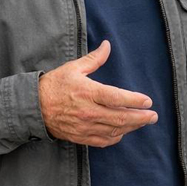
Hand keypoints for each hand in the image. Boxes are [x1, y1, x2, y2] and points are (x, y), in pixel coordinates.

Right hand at [39, 40, 156, 146]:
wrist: (33, 107)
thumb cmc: (54, 85)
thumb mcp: (73, 68)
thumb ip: (94, 58)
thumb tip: (107, 45)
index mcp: (88, 92)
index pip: (117, 98)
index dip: (134, 101)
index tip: (147, 101)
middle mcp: (88, 112)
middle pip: (120, 118)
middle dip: (140, 118)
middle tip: (153, 116)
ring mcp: (85, 126)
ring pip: (115, 131)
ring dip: (132, 127)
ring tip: (143, 122)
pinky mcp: (81, 137)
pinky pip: (104, 141)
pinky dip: (116, 137)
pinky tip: (123, 132)